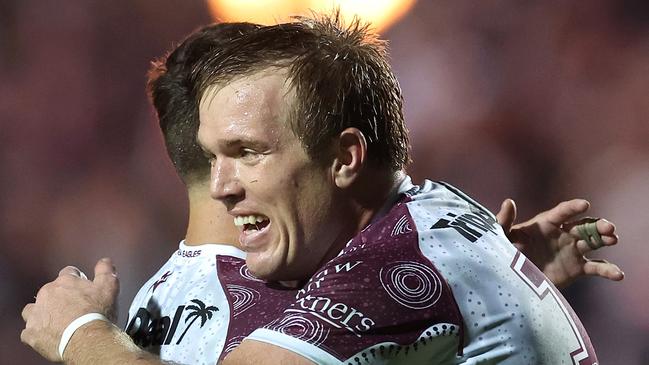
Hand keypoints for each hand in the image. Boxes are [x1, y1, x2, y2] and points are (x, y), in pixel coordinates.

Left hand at [21, 258, 118, 361]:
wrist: (87, 339)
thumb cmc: (97, 314)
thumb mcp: (109, 287)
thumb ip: (105, 271)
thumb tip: (104, 262)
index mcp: (66, 281)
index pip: (68, 273)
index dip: (77, 280)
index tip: (82, 288)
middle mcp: (48, 294)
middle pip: (50, 290)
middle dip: (60, 298)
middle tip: (74, 308)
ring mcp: (37, 314)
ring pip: (32, 309)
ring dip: (42, 313)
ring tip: (55, 321)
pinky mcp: (32, 333)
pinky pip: (29, 331)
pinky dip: (36, 333)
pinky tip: (47, 336)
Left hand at [496, 199, 623, 288]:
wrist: (513, 279)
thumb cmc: (505, 253)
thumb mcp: (502, 237)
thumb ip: (504, 221)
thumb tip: (509, 202)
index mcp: (545, 224)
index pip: (562, 212)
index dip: (573, 208)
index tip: (585, 204)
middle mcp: (562, 234)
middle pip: (584, 225)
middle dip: (598, 224)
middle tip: (608, 227)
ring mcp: (571, 250)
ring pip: (594, 241)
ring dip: (606, 239)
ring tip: (613, 239)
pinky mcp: (577, 268)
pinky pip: (596, 267)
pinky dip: (609, 270)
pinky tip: (618, 274)